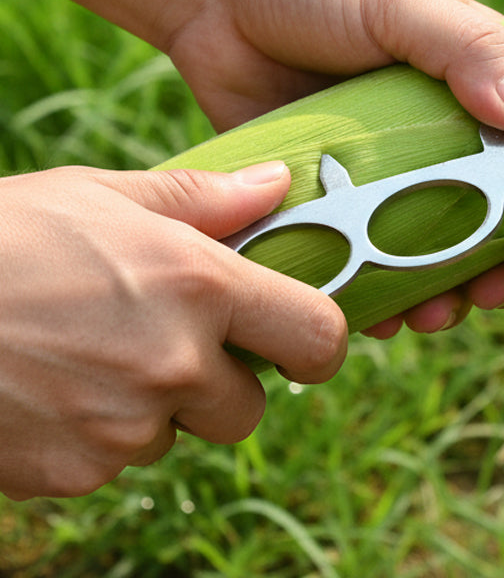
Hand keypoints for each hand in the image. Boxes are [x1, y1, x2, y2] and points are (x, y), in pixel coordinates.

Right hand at [0, 163, 346, 498]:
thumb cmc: (7, 235)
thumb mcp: (107, 196)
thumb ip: (206, 199)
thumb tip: (278, 183)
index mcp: (201, 285)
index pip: (318, 337)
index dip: (317, 342)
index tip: (297, 339)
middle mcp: (177, 363)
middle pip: (249, 406)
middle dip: (220, 381)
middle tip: (166, 340)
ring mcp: (126, 427)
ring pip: (180, 434)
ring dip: (156, 406)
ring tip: (94, 355)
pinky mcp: (77, 472)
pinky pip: (119, 462)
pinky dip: (100, 435)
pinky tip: (56, 389)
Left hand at [164, 0, 503, 335]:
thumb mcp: (401, 1)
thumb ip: (470, 49)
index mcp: (478, 87)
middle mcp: (444, 139)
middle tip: (496, 290)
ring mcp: (390, 176)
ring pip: (442, 255)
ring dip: (448, 292)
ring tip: (430, 313)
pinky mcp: (337, 202)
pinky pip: (371, 262)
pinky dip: (381, 295)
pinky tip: (377, 312)